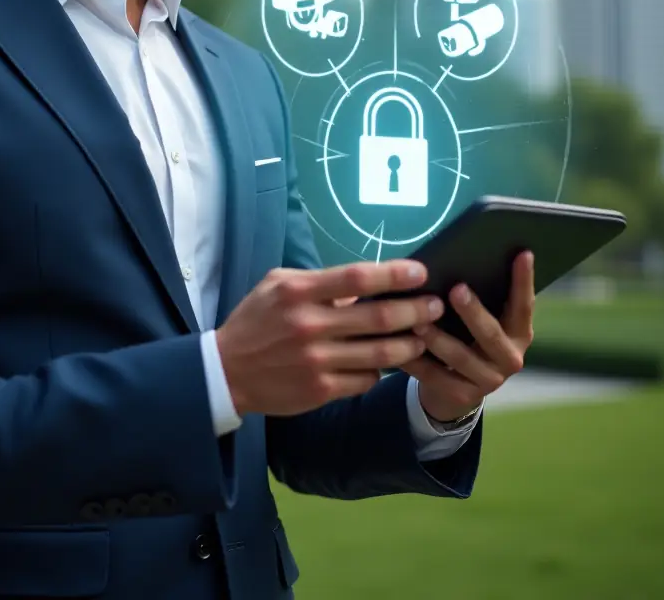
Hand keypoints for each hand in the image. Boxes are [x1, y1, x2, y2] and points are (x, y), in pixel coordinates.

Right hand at [215, 260, 442, 417]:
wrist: (227, 371)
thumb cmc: (255, 321)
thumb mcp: (277, 286)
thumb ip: (318, 281)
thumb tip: (364, 283)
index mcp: (299, 292)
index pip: (357, 278)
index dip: (394, 275)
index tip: (420, 273)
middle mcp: (310, 325)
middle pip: (378, 317)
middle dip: (415, 311)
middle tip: (436, 306)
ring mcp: (317, 361)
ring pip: (381, 354)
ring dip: (410, 344)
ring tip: (424, 336)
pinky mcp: (320, 390)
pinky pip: (366, 380)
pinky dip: (382, 371)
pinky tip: (390, 363)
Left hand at [400, 251, 535, 422]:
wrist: (455, 391)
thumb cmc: (466, 339)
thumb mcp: (478, 322)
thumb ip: (478, 299)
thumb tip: (459, 258)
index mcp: (518, 334)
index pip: (524, 305)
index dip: (523, 281)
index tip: (523, 252)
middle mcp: (509, 358)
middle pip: (491, 334)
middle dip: (473, 312)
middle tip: (456, 289)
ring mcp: (488, 381)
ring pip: (460, 356)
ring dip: (437, 338)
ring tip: (417, 321)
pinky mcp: (462, 396)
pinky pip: (434, 376)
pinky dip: (415, 361)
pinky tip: (397, 348)